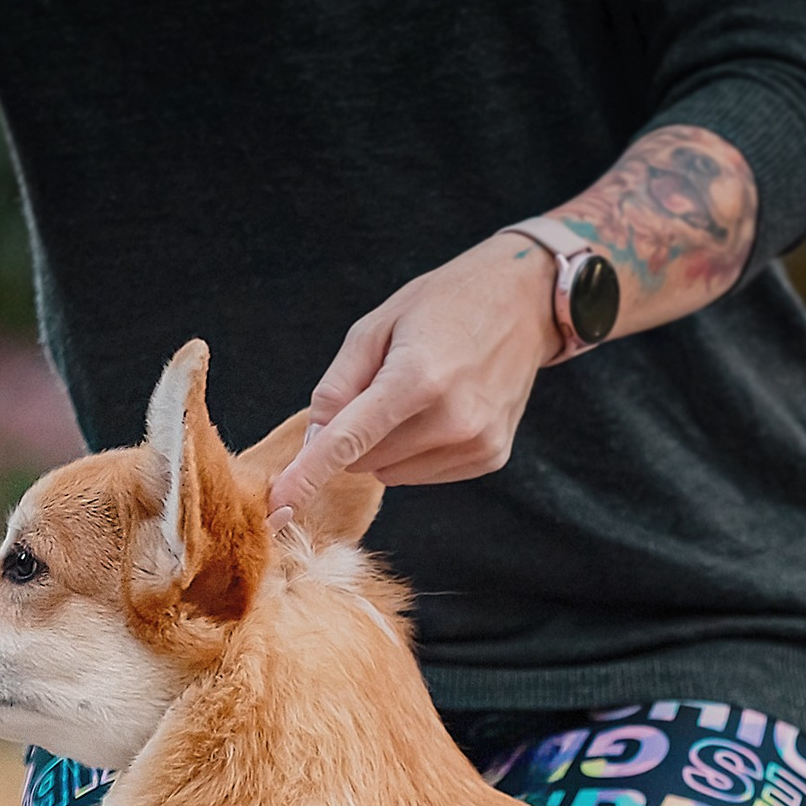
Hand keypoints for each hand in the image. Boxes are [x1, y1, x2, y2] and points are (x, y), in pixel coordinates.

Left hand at [266, 232, 555, 528]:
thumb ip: (338, 386)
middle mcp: (452, 419)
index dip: (309, 474)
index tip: (280, 503)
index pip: (350, 441)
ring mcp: (475, 443)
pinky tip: (441, 411)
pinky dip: (416, 450)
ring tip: (419, 393)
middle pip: (364, 460)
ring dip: (386, 445)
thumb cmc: (443, 306)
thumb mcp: (377, 326)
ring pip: (390, 473)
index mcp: (417, 378)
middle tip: (382, 386)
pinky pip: (422, 473)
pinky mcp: (489, 457)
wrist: (524, 302)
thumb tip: (313, 444)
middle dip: (355, 435)